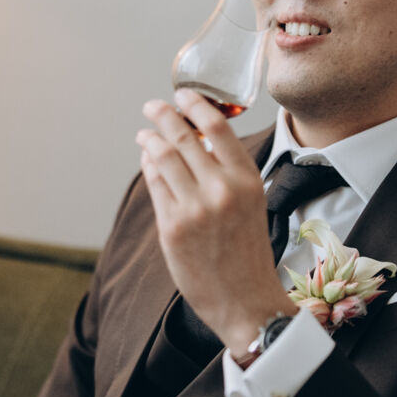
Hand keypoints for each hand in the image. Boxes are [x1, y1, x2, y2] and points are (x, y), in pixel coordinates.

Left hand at [137, 88, 291, 359]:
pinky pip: (154, 185)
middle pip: (182, 136)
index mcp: (247, 179)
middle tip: (153, 107)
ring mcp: (194, 209)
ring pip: (162, 156)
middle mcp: (221, 189)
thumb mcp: (252, 203)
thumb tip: (195, 140)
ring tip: (144, 134)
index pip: (217, 127)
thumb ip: (227, 173)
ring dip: (149, 139)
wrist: (246, 301)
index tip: (182, 95)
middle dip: (162, 116)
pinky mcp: (172, 228)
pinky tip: (147, 162)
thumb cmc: (248, 252)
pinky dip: (148, 167)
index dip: (195, 104)